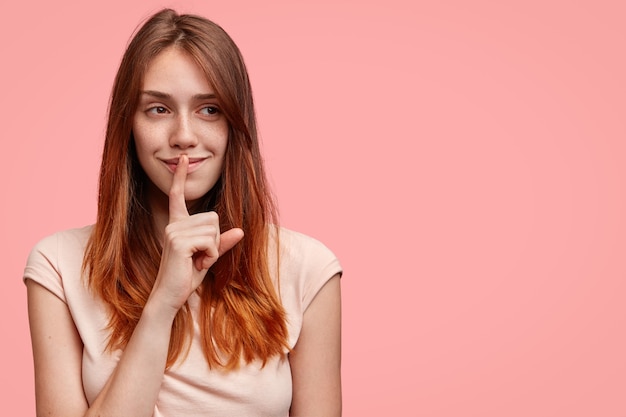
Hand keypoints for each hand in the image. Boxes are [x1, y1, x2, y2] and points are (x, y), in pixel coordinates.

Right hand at [150, 155, 243, 312]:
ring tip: (197, 261)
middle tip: (200, 256)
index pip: (178, 196)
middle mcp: (174, 225)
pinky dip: (210, 255)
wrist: (170, 296)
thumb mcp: (208, 257)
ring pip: (214, 229)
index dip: (180, 178)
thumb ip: (222, 243)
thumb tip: (241, 231)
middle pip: (213, 218)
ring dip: (213, 249)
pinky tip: (196, 264)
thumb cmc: (187, 277)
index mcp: (177, 225)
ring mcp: (174, 232)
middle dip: (215, 240)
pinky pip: (211, 241)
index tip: (183, 160)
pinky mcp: (179, 242)